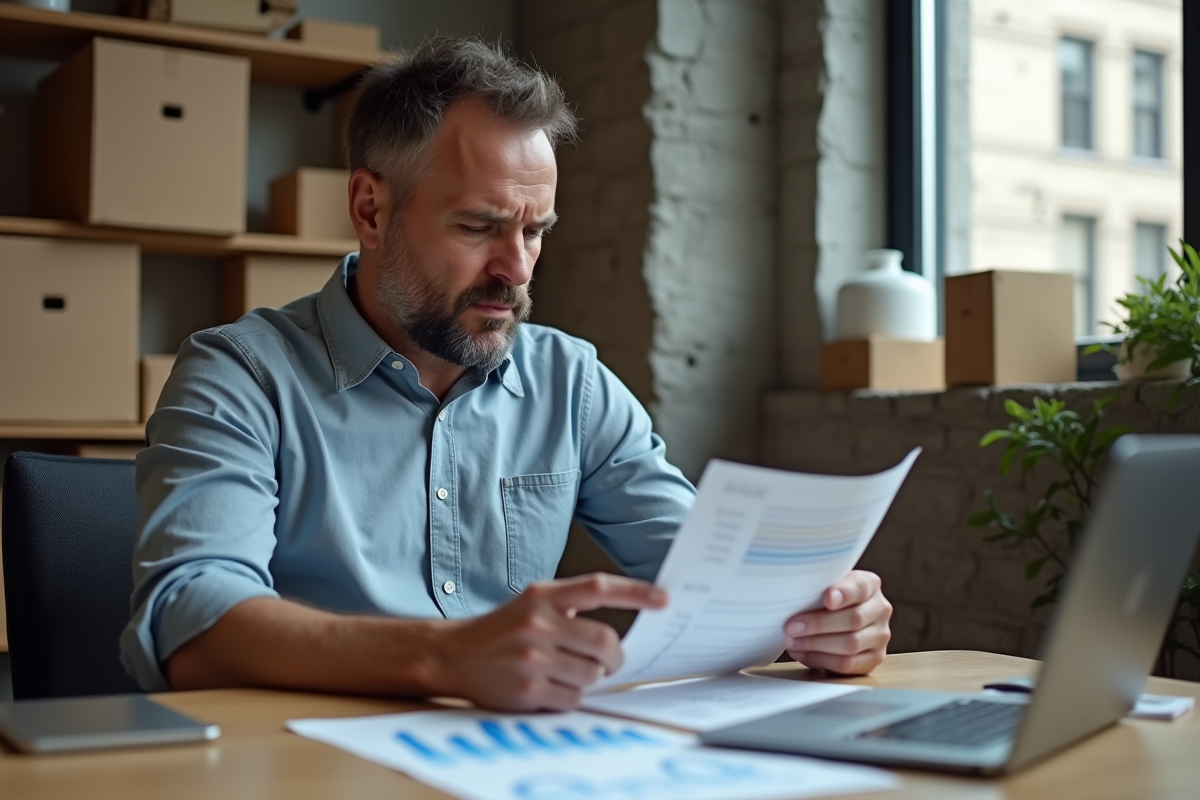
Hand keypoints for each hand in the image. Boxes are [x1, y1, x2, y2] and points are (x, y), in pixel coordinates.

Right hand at [428, 573, 667, 710]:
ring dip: (591, 677)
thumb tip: (618, 630)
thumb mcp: (532, 604)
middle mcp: (538, 622)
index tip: (664, 598)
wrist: (454, 655)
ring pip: (593, 673)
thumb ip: (571, 608)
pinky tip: (553, 687)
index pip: (598, 587)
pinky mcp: (528, 689)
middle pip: (605, 640)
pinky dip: (572, 695)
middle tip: (608, 660)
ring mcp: (532, 657)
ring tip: (569, 671)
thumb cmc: (502, 630)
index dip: (636, 592)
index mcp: (543, 596)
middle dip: (614, 656)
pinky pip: (574, 698)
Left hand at [783, 570, 891, 674]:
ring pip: (851, 644)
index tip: (827, 598)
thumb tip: (795, 593)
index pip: (860, 587)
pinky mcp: (873, 659)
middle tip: (792, 626)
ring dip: (816, 644)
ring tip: (792, 641)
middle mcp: (880, 609)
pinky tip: (803, 652)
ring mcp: (880, 636)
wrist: (837, 617)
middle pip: (855, 619)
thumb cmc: (826, 599)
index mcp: (870, 584)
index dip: (844, 593)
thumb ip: (818, 586)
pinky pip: (847, 664)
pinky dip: (820, 659)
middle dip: (818, 624)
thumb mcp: (824, 584)